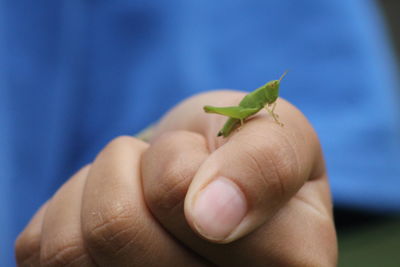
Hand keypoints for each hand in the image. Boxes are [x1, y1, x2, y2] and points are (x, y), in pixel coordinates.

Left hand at [15, 90, 336, 265]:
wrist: (201, 171)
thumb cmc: (239, 149)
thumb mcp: (276, 133)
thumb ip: (266, 163)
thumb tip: (211, 216)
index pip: (191, 210)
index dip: (180, 158)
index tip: (205, 158)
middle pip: (118, 228)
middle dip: (137, 166)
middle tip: (168, 170)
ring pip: (72, 245)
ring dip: (104, 186)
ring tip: (141, 191)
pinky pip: (43, 249)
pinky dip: (72, 207)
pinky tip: (114, 216)